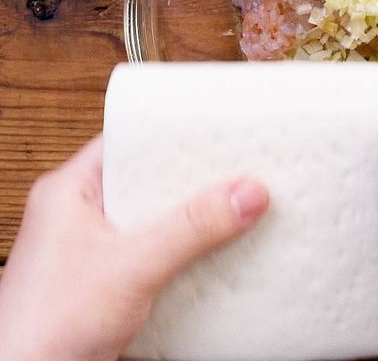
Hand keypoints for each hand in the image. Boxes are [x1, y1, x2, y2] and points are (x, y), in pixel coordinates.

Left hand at [0, 135, 268, 360]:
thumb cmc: (40, 332)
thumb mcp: (129, 267)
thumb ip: (191, 229)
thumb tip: (247, 193)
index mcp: (71, 191)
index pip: (132, 142)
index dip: (176, 135)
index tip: (222, 133)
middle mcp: (84, 215)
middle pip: (153, 181)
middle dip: (196, 179)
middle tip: (240, 169)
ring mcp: (99, 250)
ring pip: (160, 218)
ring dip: (196, 218)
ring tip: (237, 205)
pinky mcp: (113, 281)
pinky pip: (162, 252)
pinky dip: (189, 251)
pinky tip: (217, 251)